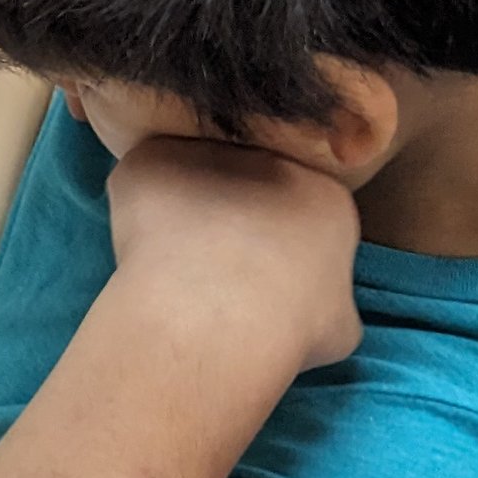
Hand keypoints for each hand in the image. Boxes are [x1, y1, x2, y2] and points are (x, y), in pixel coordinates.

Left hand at [106, 134, 362, 377]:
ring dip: (184, 209)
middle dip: (232, 216)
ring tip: (173, 262)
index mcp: (323, 194)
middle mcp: (268, 158)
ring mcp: (206, 151)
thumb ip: (330, 299)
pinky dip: (137, 208)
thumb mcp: (340, 326)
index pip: (306, 205)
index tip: (264, 271)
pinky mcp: (152, 157)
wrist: (215, 313)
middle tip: (212, 266)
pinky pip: (142, 180)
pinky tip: (140, 248)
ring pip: (192, 176)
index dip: (281, 239)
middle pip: (249, 181)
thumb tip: (315, 302)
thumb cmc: (289, 327)